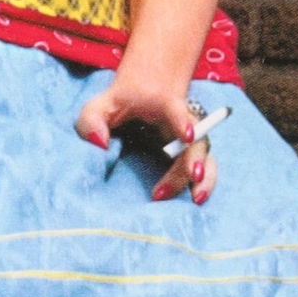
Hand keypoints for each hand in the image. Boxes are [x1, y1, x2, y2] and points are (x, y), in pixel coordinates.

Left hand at [76, 76, 216, 205]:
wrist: (143, 95)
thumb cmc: (119, 104)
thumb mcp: (100, 106)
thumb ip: (91, 120)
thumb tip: (100, 144)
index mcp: (162, 104)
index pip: (175, 110)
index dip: (182, 121)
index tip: (187, 135)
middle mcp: (183, 122)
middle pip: (195, 140)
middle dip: (194, 159)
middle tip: (191, 176)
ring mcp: (190, 140)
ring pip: (205, 156)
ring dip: (204, 177)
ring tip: (196, 199)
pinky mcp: (190, 155)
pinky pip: (206, 170)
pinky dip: (204, 185)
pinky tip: (196, 201)